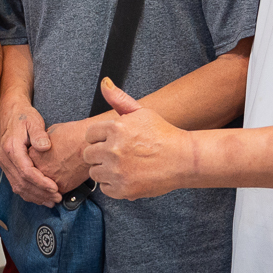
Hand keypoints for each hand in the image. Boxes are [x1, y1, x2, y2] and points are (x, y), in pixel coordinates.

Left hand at [84, 79, 194, 199]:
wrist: (184, 159)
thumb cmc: (163, 135)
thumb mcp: (142, 112)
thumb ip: (119, 99)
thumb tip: (104, 83)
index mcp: (116, 128)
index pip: (89, 135)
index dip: (100, 138)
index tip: (111, 141)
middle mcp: (113, 149)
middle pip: (89, 154)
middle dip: (100, 154)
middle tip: (118, 155)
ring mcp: (117, 171)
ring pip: (94, 172)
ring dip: (105, 170)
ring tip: (124, 166)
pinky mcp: (122, 189)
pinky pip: (105, 188)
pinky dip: (114, 185)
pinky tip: (128, 176)